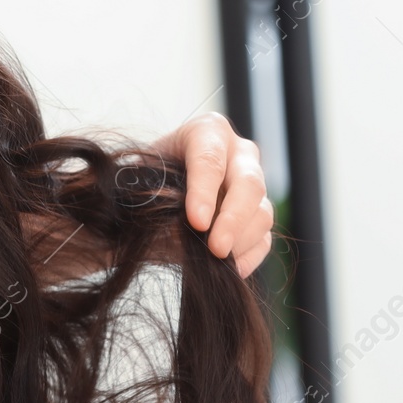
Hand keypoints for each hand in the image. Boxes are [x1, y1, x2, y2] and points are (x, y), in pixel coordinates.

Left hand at [152, 112, 273, 277]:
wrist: (152, 195)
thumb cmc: (144, 179)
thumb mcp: (138, 177)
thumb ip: (148, 193)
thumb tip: (171, 227)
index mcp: (207, 132)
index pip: (210, 159)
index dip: (204, 191)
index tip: (196, 222)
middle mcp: (238, 154)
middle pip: (249, 183)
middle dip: (233, 219)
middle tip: (216, 249)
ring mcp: (253, 185)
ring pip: (262, 212)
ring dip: (242, 241)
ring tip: (217, 260)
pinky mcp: (258, 216)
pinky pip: (264, 239)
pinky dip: (249, 257)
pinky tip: (230, 270)